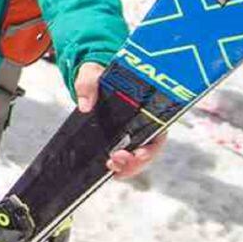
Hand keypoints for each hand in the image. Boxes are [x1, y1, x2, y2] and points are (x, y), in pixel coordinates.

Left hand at [74, 62, 166, 177]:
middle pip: (149, 150)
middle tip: (116, 161)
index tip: (138, 154)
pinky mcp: (123, 138)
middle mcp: (145, 122)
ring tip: (111, 166)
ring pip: (139, 158)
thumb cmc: (99, 73)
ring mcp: (135, 132)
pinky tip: (110, 168)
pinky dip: (121, 165)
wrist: (93, 77)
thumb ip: (88, 85)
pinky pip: (127, 157)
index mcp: (147, 106)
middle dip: (136, 162)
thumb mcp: (92, 73)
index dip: (151, 147)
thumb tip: (84, 106)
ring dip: (128, 167)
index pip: (158, 132)